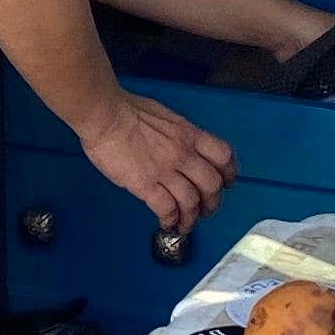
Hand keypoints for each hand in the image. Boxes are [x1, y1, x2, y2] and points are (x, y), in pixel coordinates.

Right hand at [82, 91, 233, 237]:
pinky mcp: (146, 185)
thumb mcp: (165, 116)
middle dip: (212, 203)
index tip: (226, 183)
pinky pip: (167, 209)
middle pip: (212, 185)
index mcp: (189, 135)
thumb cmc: (126, 110)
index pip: (224, 156)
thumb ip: (178, 134)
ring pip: (192, 202)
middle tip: (206, 210)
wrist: (105, 115)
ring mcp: (165, 170)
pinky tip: (166, 223)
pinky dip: (170, 221)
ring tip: (185, 224)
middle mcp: (182, 154)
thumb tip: (182, 145)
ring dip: (191, 218)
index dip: (229, 174)